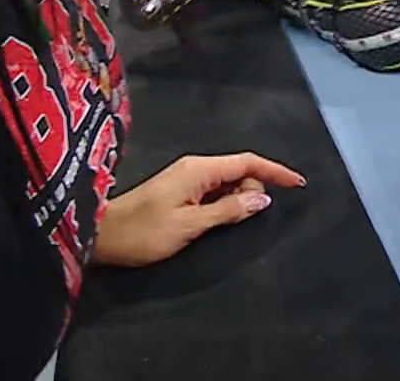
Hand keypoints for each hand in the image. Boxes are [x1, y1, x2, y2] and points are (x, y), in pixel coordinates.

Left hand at [92, 152, 304, 267]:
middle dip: (251, 193)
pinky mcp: (181, 191)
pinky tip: (218, 220)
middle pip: (240, 173)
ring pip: (227, 184)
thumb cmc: (143, 232)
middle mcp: (195, 168)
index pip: (248, 163)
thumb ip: (228, 211)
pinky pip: (214, 192)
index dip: (275, 172)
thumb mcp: (190, 225)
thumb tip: (262, 199)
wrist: (101, 236)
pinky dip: (223, 205)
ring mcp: (187, 179)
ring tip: (220, 225)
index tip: (298, 183)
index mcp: (199, 170)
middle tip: (236, 221)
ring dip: (236, 201)